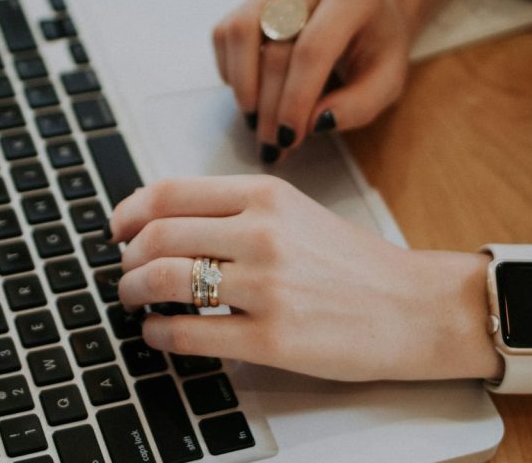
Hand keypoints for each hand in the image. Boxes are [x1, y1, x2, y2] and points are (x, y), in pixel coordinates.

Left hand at [108, 175, 494, 381]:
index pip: (169, 192)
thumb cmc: (354, 263)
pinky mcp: (272, 339)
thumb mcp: (296, 213)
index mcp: (266, 195)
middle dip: (126, 258)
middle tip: (124, 272)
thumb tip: (165, 222)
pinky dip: (158, 335)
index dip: (128, 212)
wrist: (414, 307)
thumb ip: (236, 211)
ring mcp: (267, 287)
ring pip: (164, 281)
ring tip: (134, 302)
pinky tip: (157, 335)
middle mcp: (263, 234)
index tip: (117, 229)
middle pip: (157, 236)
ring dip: (133, 293)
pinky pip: (189, 334)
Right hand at [212, 0, 409, 162]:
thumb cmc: (376, 47)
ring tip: (256, 120)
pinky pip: (225, 33)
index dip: (295, 99)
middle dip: (270, 106)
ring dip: (243, 86)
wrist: (367, 7)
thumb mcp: (387, 81)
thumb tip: (314, 123)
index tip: (289, 138)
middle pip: (276, 47)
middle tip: (272, 143)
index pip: (312, 49)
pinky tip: (252, 92)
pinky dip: (231, 70)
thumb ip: (358, 106)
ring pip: (241, 33)